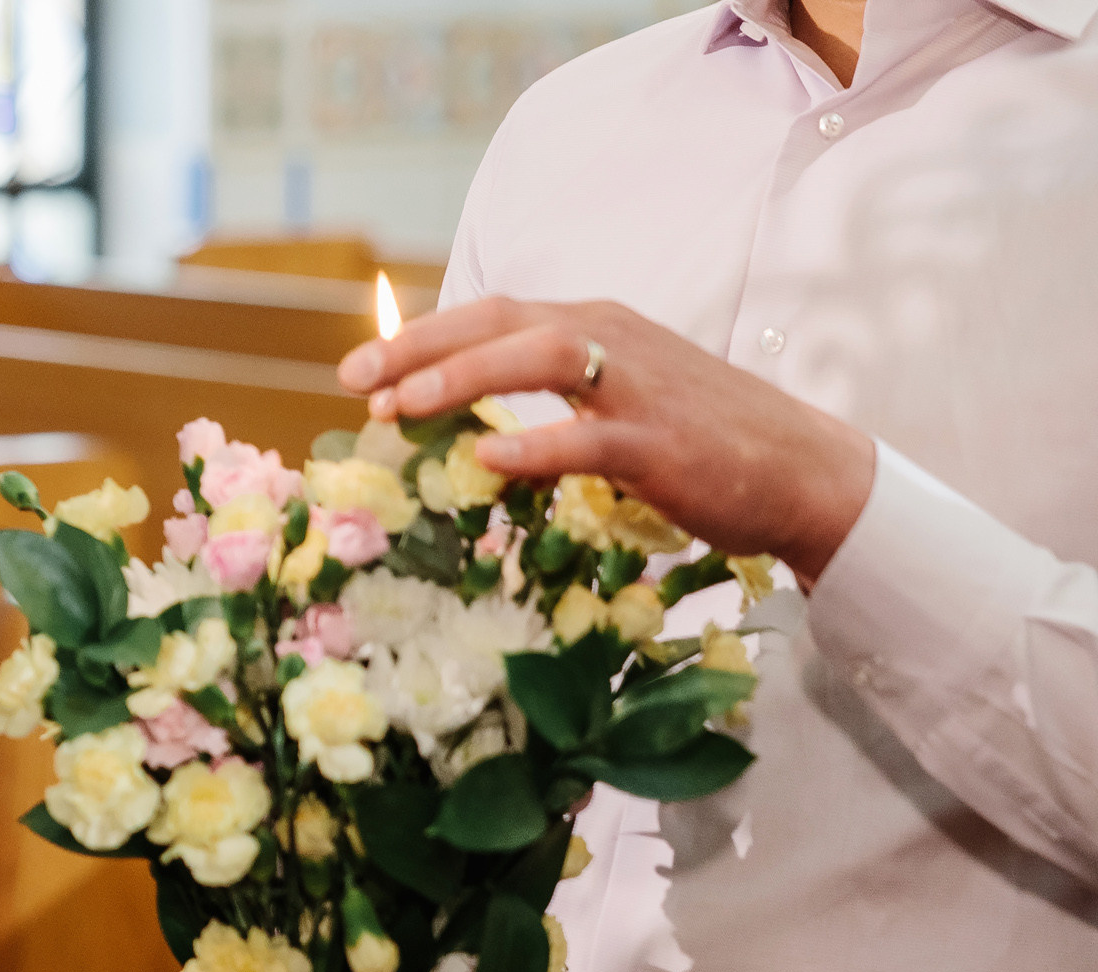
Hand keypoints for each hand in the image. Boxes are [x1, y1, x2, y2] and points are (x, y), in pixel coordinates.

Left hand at [338, 298, 877, 580]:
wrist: (802, 470)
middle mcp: (612, 340)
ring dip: (464, 378)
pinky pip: (591, 438)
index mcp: (594, 328)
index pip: (493, 314)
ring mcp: (638, 389)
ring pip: (540, 359)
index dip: (421, 337)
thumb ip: (548, 400)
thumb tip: (466, 428)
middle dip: (421, 348)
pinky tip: (489, 458)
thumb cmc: (696, 440)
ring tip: (402, 406)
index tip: (358, 369)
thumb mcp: (612, 403)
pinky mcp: (661, 445)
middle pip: (503, 321)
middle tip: (355, 381)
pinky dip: (538, 444)